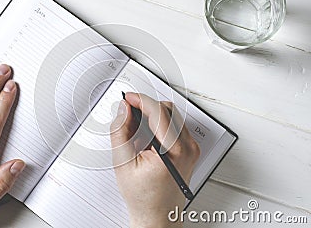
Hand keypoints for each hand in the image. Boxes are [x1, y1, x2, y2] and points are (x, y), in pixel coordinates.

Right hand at [110, 92, 199, 227]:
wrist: (158, 215)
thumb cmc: (144, 197)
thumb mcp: (123, 163)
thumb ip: (120, 131)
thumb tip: (123, 110)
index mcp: (174, 151)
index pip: (158, 112)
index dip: (140, 100)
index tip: (127, 98)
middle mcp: (188, 148)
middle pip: (167, 109)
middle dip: (146, 107)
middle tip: (128, 113)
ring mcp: (192, 148)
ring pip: (172, 115)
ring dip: (153, 115)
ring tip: (137, 132)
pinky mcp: (190, 149)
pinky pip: (175, 125)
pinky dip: (160, 124)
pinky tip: (147, 138)